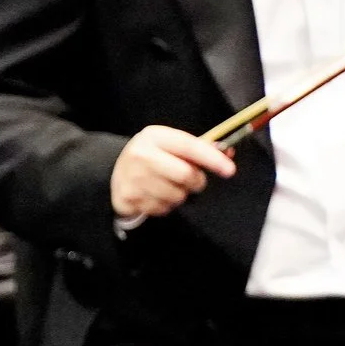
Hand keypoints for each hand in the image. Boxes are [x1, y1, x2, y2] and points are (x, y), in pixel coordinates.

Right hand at [109, 124, 236, 219]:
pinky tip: (157, 196)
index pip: (189, 147)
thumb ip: (198, 148)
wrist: (115, 171)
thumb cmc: (153, 156)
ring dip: (181, 195)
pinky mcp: (127, 198)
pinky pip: (162, 209)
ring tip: (170, 187)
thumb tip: (228, 152)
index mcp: (154, 136)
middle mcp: (140, 155)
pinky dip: (166, 206)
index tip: (229, 170)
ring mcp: (132, 178)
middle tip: (195, 182)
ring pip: (176, 196)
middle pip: (185, 175)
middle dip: (197, 182)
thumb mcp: (171, 145)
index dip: (212, 159)